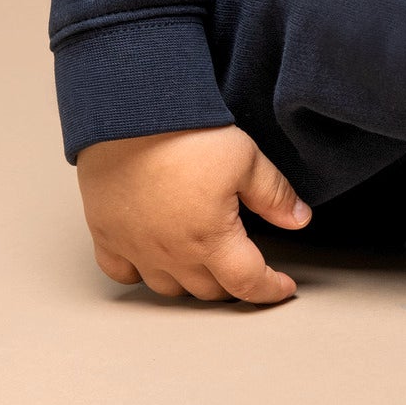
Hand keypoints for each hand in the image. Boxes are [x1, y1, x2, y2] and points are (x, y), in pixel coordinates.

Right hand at [77, 125, 311, 303]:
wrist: (128, 113)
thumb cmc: (185, 133)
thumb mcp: (246, 158)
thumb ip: (275, 195)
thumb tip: (299, 219)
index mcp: (210, 239)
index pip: (248, 283)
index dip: (270, 289)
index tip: (282, 287)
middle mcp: (171, 253)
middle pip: (208, 290)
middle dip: (233, 283)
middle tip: (245, 267)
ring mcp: (136, 247)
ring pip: (167, 288)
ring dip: (190, 282)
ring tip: (204, 263)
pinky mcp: (106, 234)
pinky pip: (121, 272)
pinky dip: (139, 273)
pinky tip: (152, 259)